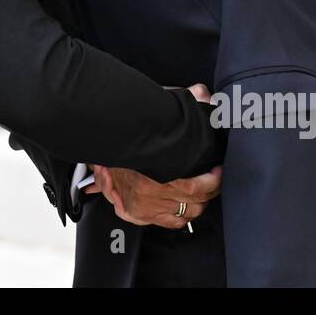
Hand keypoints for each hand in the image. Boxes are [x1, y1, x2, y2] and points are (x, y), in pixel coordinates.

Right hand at [83, 81, 221, 229]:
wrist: (97, 141)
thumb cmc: (126, 130)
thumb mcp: (153, 114)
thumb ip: (181, 101)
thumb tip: (202, 92)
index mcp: (154, 174)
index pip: (196, 187)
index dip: (213, 181)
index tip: (218, 170)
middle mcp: (149, 195)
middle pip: (194, 201)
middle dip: (210, 190)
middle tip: (215, 177)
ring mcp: (144, 207)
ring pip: (187, 213)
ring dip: (199, 203)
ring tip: (204, 190)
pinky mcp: (138, 214)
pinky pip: (172, 222)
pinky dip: (183, 215)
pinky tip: (188, 204)